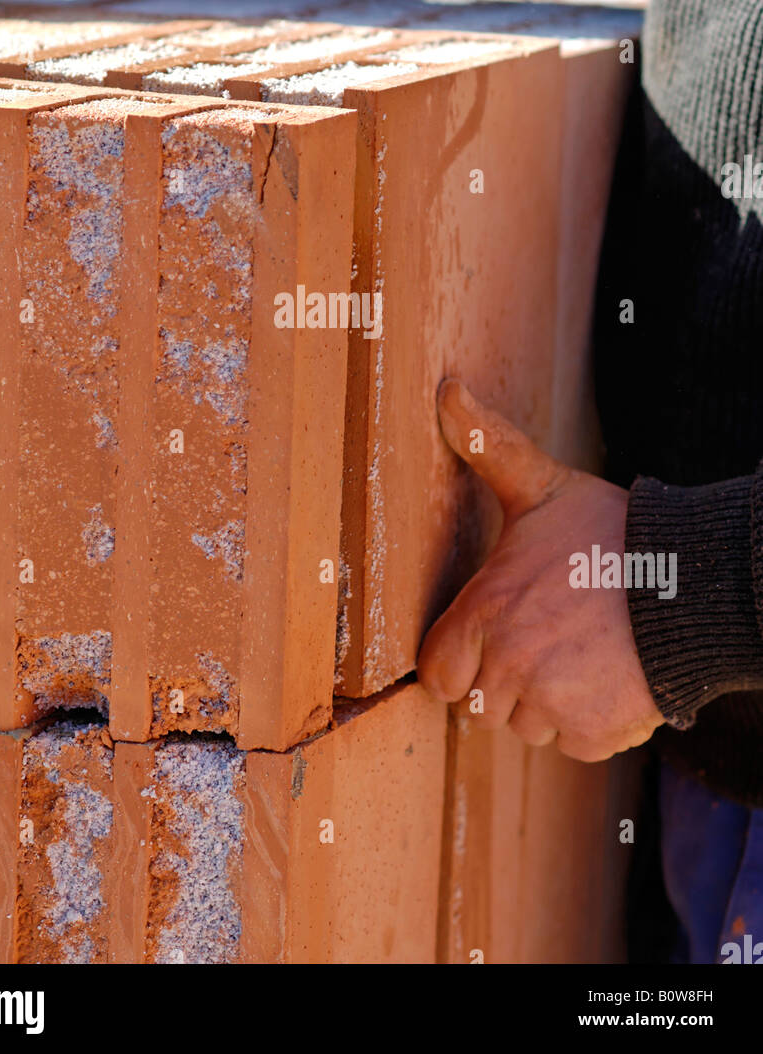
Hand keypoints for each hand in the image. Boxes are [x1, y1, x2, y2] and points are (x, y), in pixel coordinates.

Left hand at [417, 379, 663, 760]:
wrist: (694, 582)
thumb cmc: (611, 533)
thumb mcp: (543, 485)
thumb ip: (488, 446)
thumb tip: (446, 390)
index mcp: (483, 610)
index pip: (438, 673)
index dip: (461, 661)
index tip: (492, 639)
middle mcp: (506, 664)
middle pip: (481, 704)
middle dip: (507, 680)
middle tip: (549, 637)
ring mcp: (548, 702)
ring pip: (526, 727)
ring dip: (547, 703)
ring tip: (583, 652)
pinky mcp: (590, 733)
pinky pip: (571, 743)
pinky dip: (589, 723)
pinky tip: (609, 676)